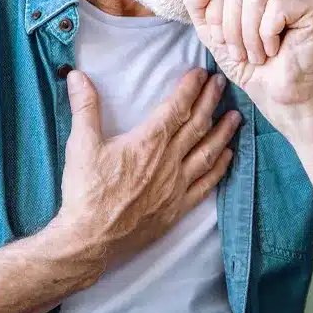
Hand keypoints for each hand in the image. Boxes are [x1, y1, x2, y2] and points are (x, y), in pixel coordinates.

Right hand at [49, 68, 240, 267]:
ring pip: (207, 153)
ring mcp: (176, 186)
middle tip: (221, 84)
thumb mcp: (81, 144)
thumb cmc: (86, 191)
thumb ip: (84, 107)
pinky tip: (227, 157)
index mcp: (148, 142)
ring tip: (236, 116)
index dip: (190, 88)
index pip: (176, 108)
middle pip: (197, 125)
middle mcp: (168, 161)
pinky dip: (219, 168)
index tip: (201, 74)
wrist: (91, 239)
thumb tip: (76, 76)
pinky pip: (205, 184)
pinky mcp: (177, 208)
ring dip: (223, 132)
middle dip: (211, 101)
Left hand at [182, 0, 312, 130]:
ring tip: (257, 55)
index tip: (223, 41)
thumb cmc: (248, 65)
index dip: (215, 12)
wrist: (276, 96)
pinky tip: (275, 50)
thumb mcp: (210, 32)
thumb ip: (198, 1)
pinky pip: (276, 8)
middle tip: (241, 53)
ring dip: (249, 36)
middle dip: (230, 26)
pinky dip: (268, 36)